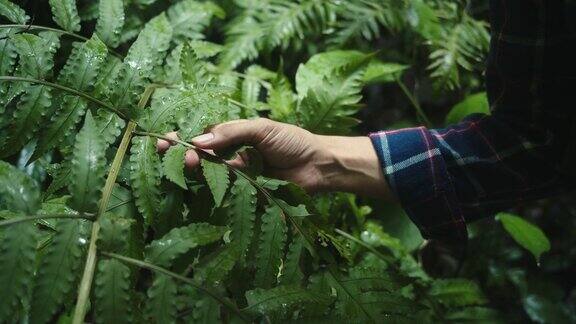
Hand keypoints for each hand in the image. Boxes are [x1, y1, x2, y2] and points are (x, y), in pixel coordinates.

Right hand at [157, 118, 391, 197]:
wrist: (318, 166)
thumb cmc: (292, 141)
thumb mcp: (261, 128)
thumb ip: (231, 133)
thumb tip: (198, 142)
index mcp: (235, 136)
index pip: (202, 136)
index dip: (182, 138)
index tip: (163, 139)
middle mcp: (232, 156)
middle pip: (200, 156)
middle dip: (182, 153)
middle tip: (169, 151)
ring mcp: (238, 175)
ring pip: (208, 173)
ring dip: (195, 168)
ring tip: (189, 162)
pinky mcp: (246, 193)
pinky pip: (224, 190)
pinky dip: (211, 187)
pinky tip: (201, 180)